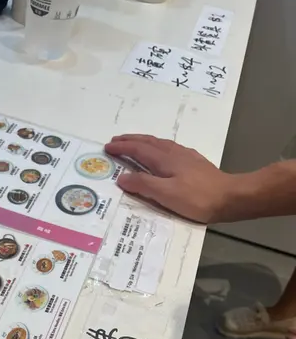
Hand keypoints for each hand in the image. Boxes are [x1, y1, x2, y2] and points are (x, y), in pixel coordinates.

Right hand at [105, 134, 236, 222]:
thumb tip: (122, 177)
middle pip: (149, 142)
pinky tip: (160, 153)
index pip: (138, 150)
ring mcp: (186, 156)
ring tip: (133, 144)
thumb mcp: (166, 195)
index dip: (122, 148)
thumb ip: (144, 184)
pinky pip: (169, 149)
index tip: (107, 147)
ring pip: (159, 143)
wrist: (230, 197)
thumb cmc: (197, 198)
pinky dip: (157, 147)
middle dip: (131, 140)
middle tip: (116, 140)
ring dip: (143, 142)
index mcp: (165, 160)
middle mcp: (174, 153)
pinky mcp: (194, 163)